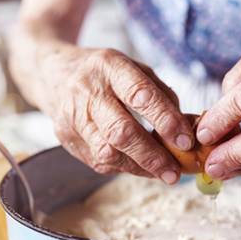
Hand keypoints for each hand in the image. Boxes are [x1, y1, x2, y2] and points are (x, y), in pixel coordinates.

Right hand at [34, 45, 193, 183]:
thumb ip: (161, 95)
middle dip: (152, 155)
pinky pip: (99, 161)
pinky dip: (124, 167)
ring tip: (163, 173)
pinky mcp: (66, 138)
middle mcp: (87, 91)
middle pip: (121, 131)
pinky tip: (141, 167)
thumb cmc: (104, 73)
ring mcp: (72, 117)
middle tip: (174, 171)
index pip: (140, 95)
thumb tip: (186, 128)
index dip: (165, 120)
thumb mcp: (133, 68)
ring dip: (139, 167)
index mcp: (109, 66)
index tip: (186, 140)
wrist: (54, 74)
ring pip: (108, 152)